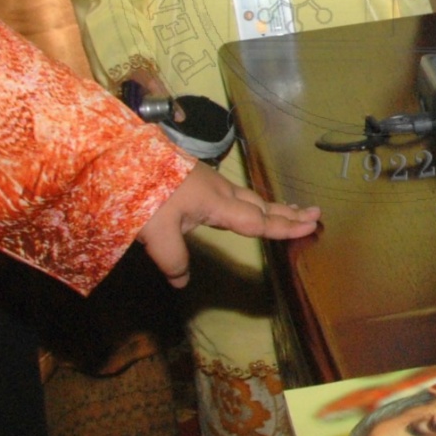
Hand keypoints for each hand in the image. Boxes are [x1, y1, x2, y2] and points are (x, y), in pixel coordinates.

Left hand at [136, 162, 320, 287]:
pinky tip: (245, 205)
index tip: (311, 227)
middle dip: (288, 212)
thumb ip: (173, 259)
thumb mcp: (155, 233)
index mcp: (216, 202)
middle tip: (315, 215)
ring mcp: (208, 182)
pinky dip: (251, 202)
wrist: (121, 155)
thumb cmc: (142, 192)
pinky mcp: (196, 179)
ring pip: (248, 197)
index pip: (257, 220)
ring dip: (271, 205)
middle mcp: (219, 190)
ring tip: (290, 211)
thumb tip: (182, 281)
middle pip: (261, 205)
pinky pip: (234, 194)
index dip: (284, 227)